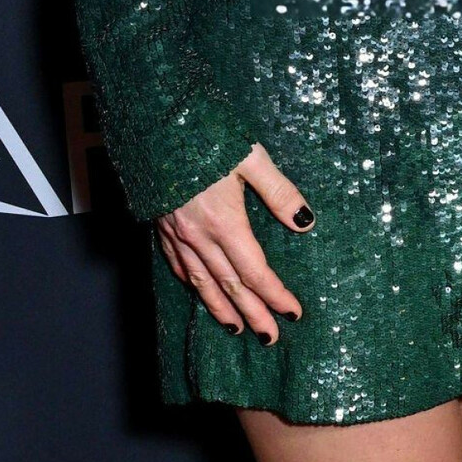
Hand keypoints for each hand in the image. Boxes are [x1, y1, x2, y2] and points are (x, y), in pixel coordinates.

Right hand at [155, 143, 314, 341]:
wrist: (156, 123)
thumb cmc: (208, 135)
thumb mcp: (251, 157)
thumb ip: (279, 191)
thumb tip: (305, 221)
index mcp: (224, 221)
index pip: (255, 271)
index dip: (275, 294)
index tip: (293, 312)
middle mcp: (199, 235)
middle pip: (230, 285)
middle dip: (252, 313)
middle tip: (269, 338)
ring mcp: (177, 233)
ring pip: (201, 282)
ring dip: (221, 308)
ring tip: (237, 328)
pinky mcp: (162, 226)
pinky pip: (178, 265)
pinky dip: (193, 284)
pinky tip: (200, 292)